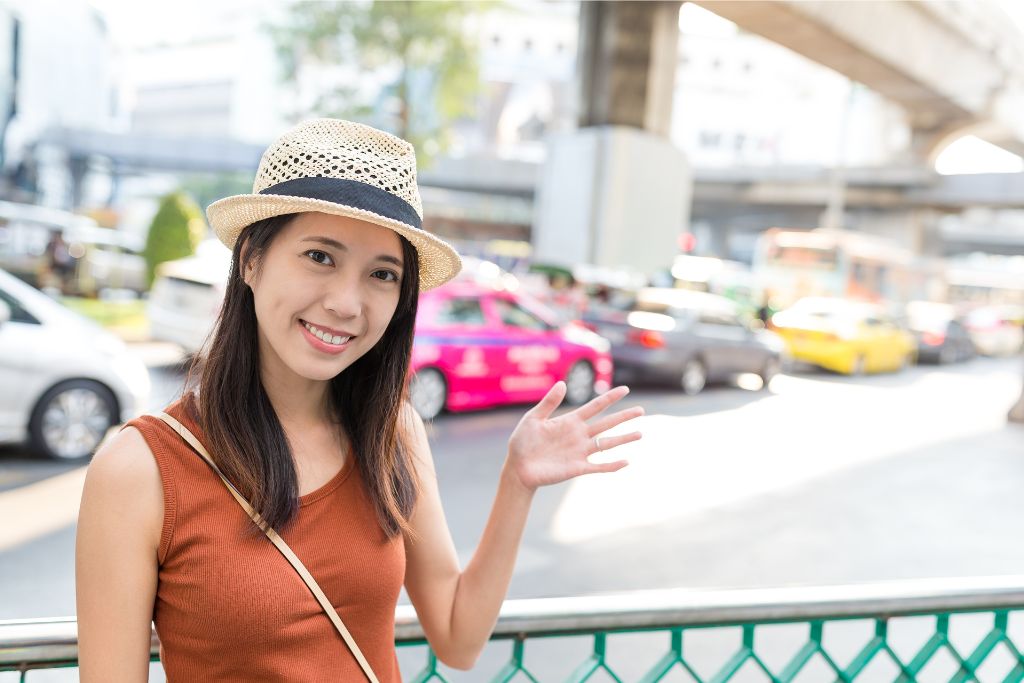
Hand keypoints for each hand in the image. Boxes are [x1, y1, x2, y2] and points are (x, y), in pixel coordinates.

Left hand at [506, 383, 643, 490]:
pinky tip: (625, 462)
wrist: (517, 468)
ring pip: (607, 444)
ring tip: (640, 434)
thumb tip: (563, 384)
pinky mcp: (577, 468)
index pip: (595, 407)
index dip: (610, 398)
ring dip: (623, 439)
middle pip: (606, 424)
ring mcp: (580, 452)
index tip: (625, 389)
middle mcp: (579, 435)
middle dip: (623, 417)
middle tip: (641, 410)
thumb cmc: (522, 442)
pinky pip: (598, 466)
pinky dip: (612, 465)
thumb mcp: (533, 418)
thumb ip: (549, 402)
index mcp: (569, 421)